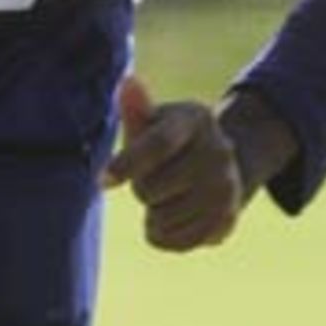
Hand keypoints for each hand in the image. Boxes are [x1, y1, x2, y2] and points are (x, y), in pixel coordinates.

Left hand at [103, 75, 244, 251]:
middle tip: (157, 175)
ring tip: (169, 194)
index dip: (127, 163)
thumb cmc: (174, 138)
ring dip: (152, 213)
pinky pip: (172, 242)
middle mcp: (217, 153)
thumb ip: (137, 109)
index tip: (101, 181)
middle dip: (141, 186)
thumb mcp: (157, 120)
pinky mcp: (225, 221)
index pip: (158, 145)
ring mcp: (224, 188)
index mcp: (196, 120)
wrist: (222, 165)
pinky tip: (176, 214)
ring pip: (159, 220)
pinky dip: (164, 234)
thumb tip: (128, 82)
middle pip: (149, 189)